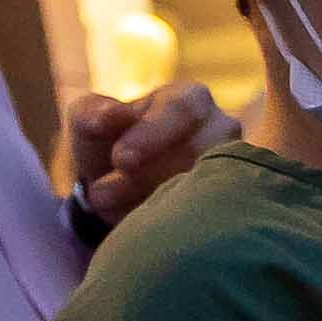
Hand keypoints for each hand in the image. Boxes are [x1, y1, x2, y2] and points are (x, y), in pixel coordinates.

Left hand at [63, 83, 235, 228]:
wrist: (120, 185)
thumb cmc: (108, 143)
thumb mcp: (89, 120)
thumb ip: (92, 113)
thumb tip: (112, 115)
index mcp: (192, 99)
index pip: (182, 110)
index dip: (151, 134)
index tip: (120, 160)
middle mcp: (223, 130)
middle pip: (198, 150)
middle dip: (148, 175)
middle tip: (103, 194)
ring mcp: (233, 167)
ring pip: (205, 185)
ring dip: (153, 199)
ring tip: (109, 208)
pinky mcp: (232, 200)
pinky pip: (209, 213)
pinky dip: (168, 220)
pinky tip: (137, 222)